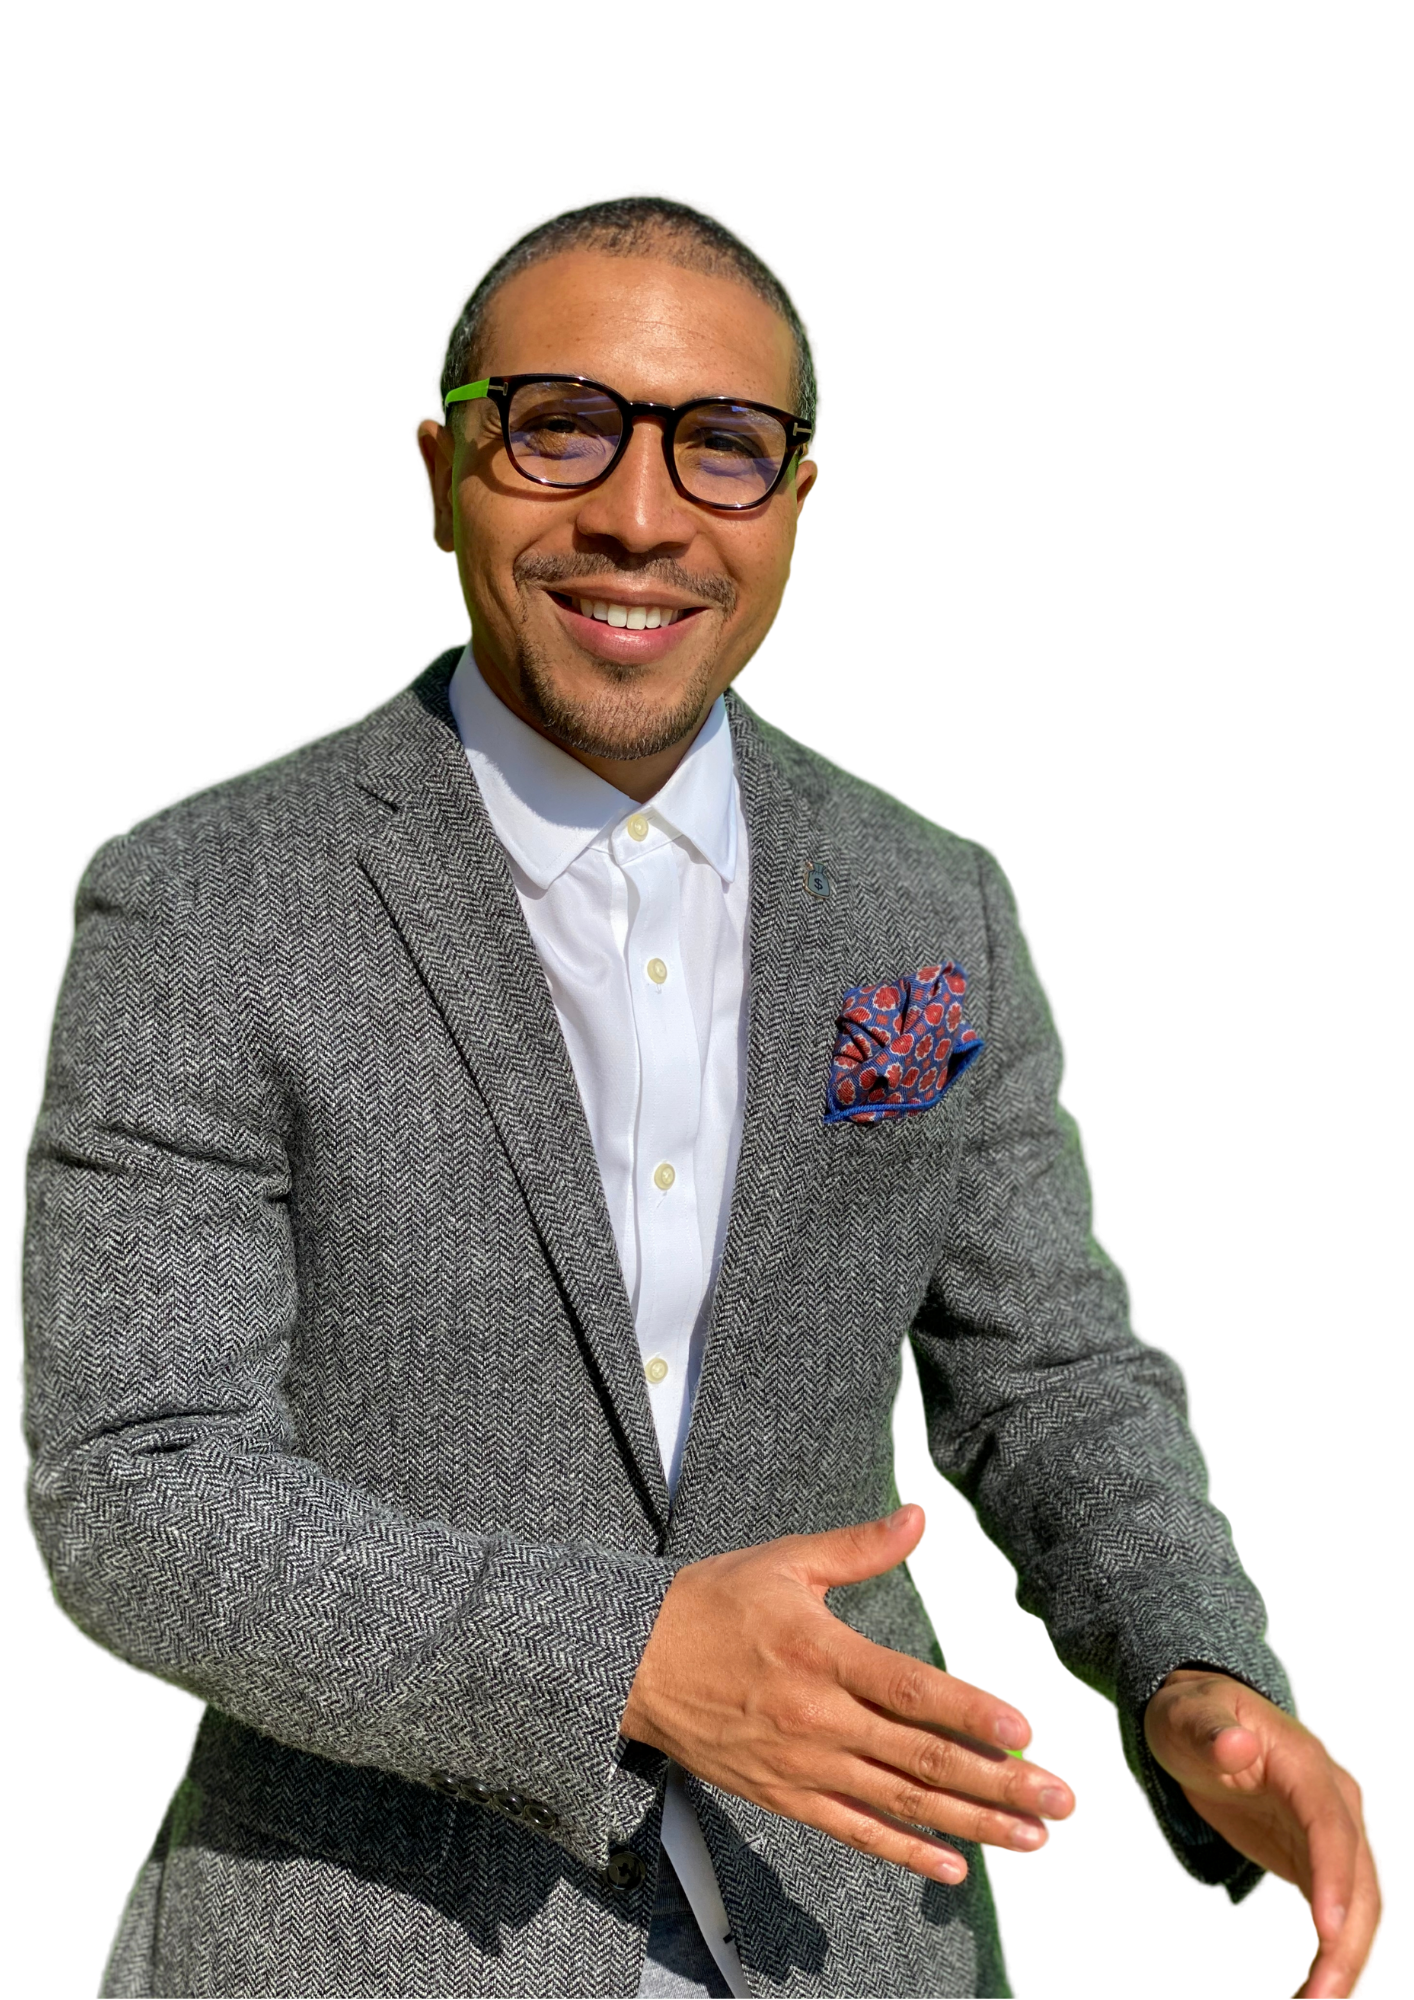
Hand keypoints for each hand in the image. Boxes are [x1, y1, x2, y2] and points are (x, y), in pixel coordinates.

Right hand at [620, 1502, 1078, 1883]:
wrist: (632, 1663)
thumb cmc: (711, 1604)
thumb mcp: (786, 1562)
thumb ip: (859, 1548)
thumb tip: (918, 1517)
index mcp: (821, 1653)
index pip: (908, 1689)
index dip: (968, 1711)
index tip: (1023, 1731)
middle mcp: (818, 1717)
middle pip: (920, 1758)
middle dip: (998, 1783)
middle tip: (1059, 1801)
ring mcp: (802, 1765)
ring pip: (900, 1802)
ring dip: (972, 1823)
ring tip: (1031, 1837)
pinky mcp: (785, 1795)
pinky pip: (855, 1830)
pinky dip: (906, 1852)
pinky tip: (955, 1866)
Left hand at [1144, 1668, 1386, 1997]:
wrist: (1210, 1721)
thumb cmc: (1194, 1714)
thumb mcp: (1186, 1714)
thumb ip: (1208, 1730)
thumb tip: (1236, 1744)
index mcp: (1307, 1765)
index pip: (1331, 1826)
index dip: (1334, 1877)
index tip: (1328, 1931)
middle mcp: (1338, 1804)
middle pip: (1361, 1882)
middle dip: (1346, 1946)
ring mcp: (1338, 1838)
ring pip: (1363, 1912)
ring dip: (1347, 1968)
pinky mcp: (1322, 1866)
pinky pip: (1340, 1922)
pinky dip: (1333, 1963)